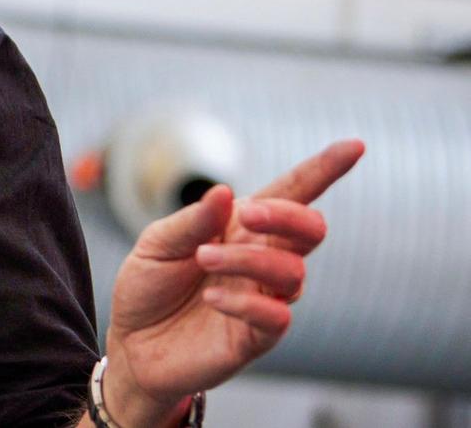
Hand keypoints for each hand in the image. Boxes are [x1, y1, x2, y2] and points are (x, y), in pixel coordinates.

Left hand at [101, 139, 364, 423]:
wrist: (132, 343)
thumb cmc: (148, 284)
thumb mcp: (157, 243)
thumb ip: (192, 220)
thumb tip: (224, 191)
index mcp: (239, 226)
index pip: (291, 194)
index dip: (324, 170)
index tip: (354, 145)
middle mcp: (261, 258)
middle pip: (309, 228)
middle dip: (286, 215)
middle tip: (248, 214)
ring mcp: (264, 297)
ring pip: (292, 270)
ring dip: (247, 259)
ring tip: (203, 260)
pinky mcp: (257, 336)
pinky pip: (277, 315)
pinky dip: (247, 302)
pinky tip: (213, 298)